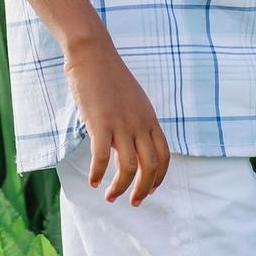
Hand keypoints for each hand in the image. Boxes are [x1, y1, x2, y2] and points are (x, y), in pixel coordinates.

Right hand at [63, 36, 171, 204]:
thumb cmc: (110, 77)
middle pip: (149, 166)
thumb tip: (130, 144)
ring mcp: (120, 123)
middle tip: (132, 202)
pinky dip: (97, 173)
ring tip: (110, 196)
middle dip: (142, 189)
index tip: (149, 190)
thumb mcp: (133, 100)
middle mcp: (139, 123)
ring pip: (127, 167)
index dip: (159, 177)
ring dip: (119, 187)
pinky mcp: (100, 122)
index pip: (163, 155)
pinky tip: (92, 182)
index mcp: (149, 118)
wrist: (94, 54)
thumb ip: (136, 121)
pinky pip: (101, 157)